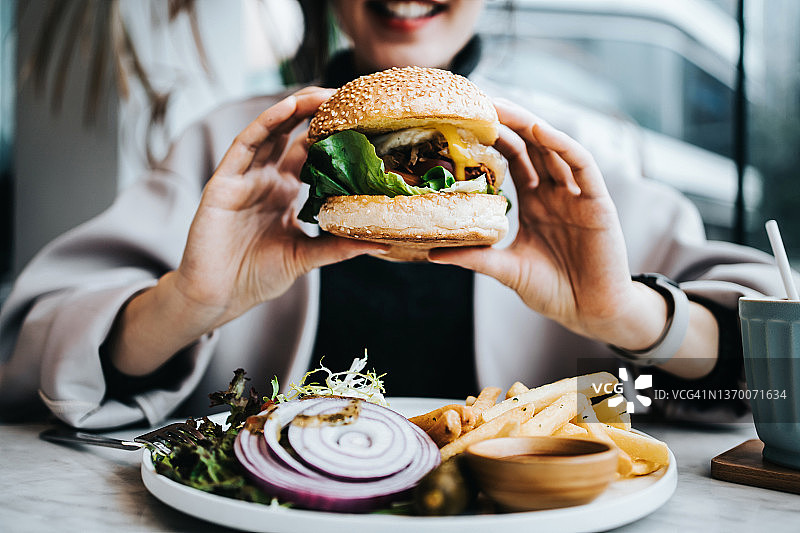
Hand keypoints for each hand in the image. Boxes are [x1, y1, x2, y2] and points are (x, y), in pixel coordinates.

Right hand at [173, 87, 386, 329]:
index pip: (312, 154)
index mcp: (285, 194)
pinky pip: (245, 145)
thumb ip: (338, 247)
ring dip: (295, 109)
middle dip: (319, 114)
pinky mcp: (224, 183)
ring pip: (271, 131)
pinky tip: (287, 108)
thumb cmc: (255, 277)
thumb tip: (382, 243)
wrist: (216, 298)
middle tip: (348, 97)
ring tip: (323, 92)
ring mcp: (244, 178)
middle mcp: (266, 180)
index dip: (334, 136)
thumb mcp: (306, 258)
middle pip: (294, 136)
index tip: (364, 121)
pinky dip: (266, 123)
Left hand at [429, 98, 665, 347]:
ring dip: (529, 124)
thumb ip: (475, 257)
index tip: (464, 121)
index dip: (493, 138)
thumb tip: (431, 252)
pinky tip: (540, 130)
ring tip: (502, 107)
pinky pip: (581, 165)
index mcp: (534, 202)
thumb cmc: (552, 290)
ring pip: (553, 147)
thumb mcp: (506, 270)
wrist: (590, 313)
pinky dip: (562, 145)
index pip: (513, 158)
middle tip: (478, 101)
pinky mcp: (597, 202)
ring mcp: (576, 194)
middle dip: (507, 122)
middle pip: (531, 145)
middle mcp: (554, 192)